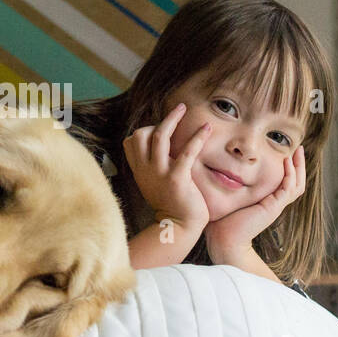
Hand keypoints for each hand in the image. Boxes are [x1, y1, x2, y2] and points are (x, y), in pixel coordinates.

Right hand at [122, 102, 211, 232]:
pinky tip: (206, 128)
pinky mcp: (177, 179)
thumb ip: (153, 167)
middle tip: (176, 114)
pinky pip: (186, 152)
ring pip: (158, 136)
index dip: (144, 131)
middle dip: (157, 122)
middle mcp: (146, 170)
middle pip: (140, 134)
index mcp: (139, 171)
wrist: (177, 227)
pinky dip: (197, 137)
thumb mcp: (153, 184)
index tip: (160, 130)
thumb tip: (160, 151)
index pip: (130, 141)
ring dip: (172, 119)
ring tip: (184, 108)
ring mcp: (159, 173)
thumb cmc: (170, 205)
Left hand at [204, 145, 305, 257]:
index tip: (288, 153)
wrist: (224, 239)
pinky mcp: (273, 207)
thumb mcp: (231, 198)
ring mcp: (275, 206)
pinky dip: (289, 174)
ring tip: (298, 151)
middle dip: (299, 165)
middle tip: (299, 148)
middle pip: (296, 183)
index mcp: (267, 202)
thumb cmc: (222, 221)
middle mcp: (274, 204)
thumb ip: (233, 186)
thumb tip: (224, 171)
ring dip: (298, 167)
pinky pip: (287, 188)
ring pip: (296, 185)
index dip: (289, 169)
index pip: (285, 183)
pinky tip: (286, 161)